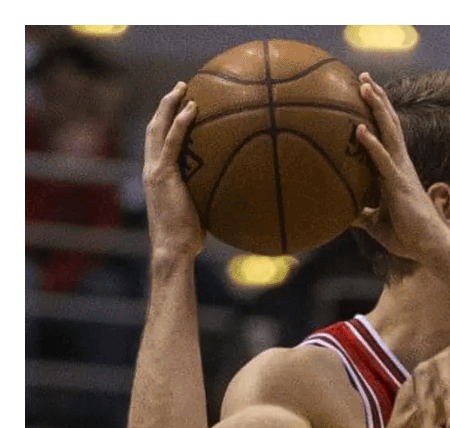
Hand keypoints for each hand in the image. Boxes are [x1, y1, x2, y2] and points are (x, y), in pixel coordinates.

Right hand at [142, 82, 203, 259]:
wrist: (173, 249)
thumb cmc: (188, 240)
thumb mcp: (198, 212)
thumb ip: (206, 197)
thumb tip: (231, 195)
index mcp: (156, 176)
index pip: (159, 142)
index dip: (166, 122)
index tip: (179, 106)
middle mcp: (151, 168)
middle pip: (155, 127)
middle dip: (165, 105)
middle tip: (180, 87)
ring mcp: (154, 170)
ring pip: (158, 128)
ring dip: (169, 105)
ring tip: (183, 87)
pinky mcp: (162, 175)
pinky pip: (172, 142)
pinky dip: (181, 123)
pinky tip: (192, 108)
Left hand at [351, 73, 449, 265]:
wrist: (431, 248)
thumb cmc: (409, 238)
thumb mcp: (378, 225)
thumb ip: (362, 215)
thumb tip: (344, 215)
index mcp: (397, 171)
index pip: (388, 135)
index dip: (378, 113)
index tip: (366, 93)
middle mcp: (401, 165)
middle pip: (390, 125)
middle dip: (377, 100)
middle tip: (363, 78)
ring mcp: (401, 173)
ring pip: (389, 133)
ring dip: (376, 108)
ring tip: (364, 86)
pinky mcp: (399, 185)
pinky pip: (383, 161)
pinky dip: (371, 144)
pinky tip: (359, 129)